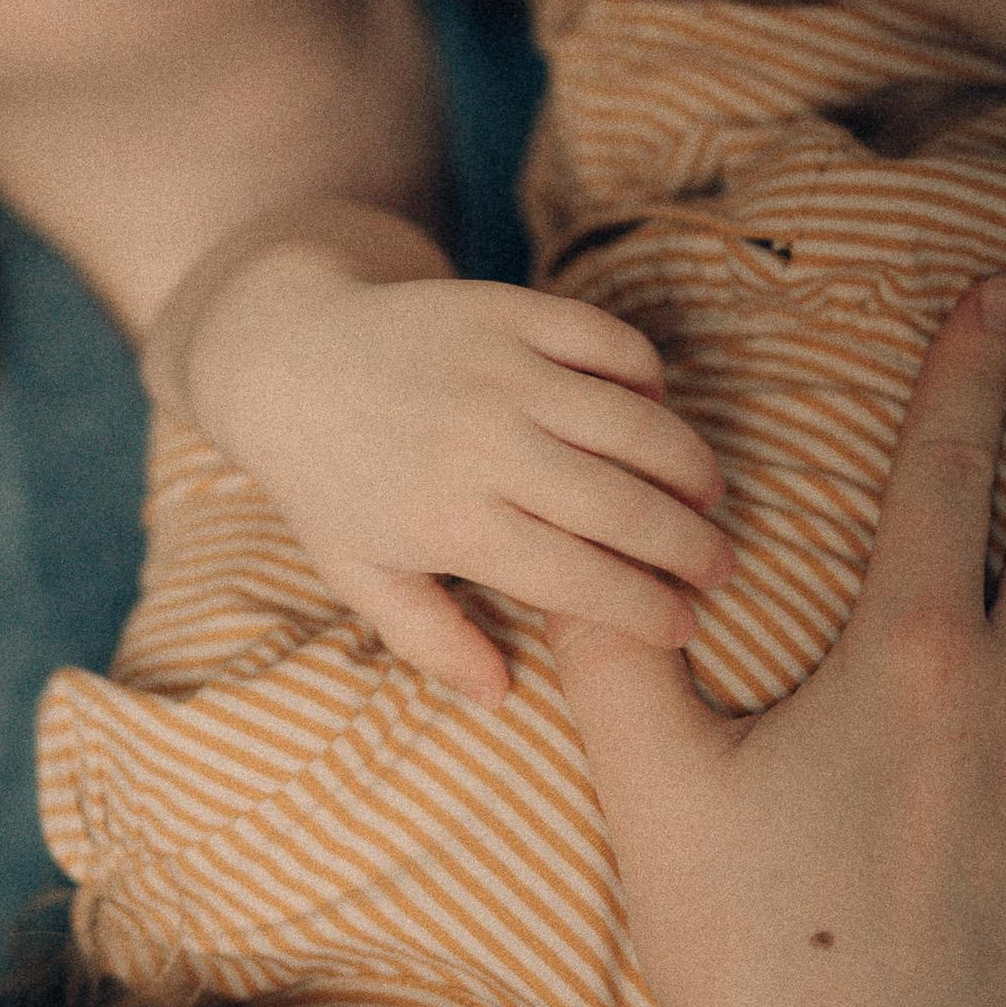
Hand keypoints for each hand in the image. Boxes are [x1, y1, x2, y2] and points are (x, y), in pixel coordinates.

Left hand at [173, 225, 731, 705]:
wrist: (284, 359)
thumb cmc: (328, 483)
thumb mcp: (360, 575)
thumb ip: (431, 640)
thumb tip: (502, 696)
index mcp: (451, 523)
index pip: (579, 579)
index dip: (644, 609)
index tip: (683, 627)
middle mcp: (482, 446)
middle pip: (623, 507)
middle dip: (690, 548)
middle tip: (721, 569)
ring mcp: (499, 370)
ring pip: (634, 425)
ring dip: (687, 467)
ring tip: (706, 497)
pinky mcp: (507, 310)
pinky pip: (611, 345)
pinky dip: (647, 381)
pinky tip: (652, 416)